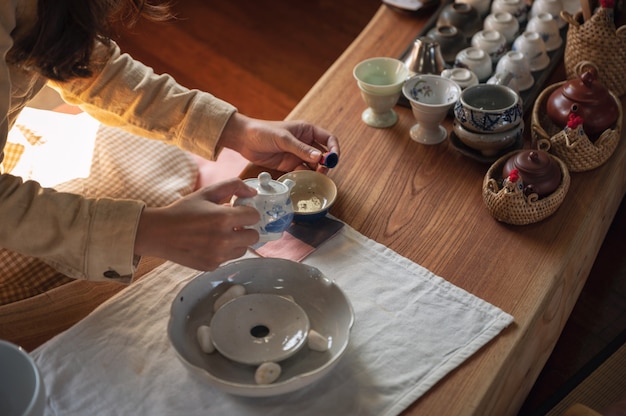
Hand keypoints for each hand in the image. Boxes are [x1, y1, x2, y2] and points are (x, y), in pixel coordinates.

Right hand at [134, 178, 259, 270]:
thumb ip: (232, 186)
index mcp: (224, 218)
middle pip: (254, 237)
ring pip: (243, 249)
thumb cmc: (183, 211)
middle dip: (246, 229)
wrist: (159, 233)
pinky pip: (228, 258)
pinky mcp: (211, 266)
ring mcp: (218, 255)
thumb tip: (252, 193)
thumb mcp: (206, 193)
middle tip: (233, 225)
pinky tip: (209, 244)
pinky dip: (223, 252)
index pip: (254, 217)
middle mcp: (224, 239)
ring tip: (220, 234)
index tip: (239, 212)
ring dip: (237, 242)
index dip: (248, 212)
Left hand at [218, 113, 339, 173]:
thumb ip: (301, 148)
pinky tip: (302, 179)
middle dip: (325, 163)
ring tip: (313, 177)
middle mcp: (305, 142)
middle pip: (323, 154)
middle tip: (321, 172)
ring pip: (313, 165)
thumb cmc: (263, 132)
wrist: (243, 139)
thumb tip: (318, 157)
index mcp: (307, 130)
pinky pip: (302, 172)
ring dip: (316, 172)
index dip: (334, 149)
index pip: (328, 139)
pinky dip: (305, 176)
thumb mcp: (283, 138)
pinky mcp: (289, 164)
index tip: (333, 160)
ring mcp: (297, 154)